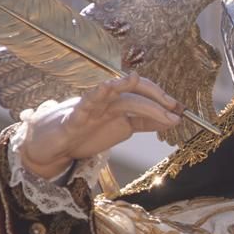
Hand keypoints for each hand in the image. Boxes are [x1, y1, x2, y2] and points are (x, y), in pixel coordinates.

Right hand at [17, 73, 181, 178]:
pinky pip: (87, 103)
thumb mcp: (121, 129)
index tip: (180, 109)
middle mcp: (107, 100)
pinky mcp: (75, 118)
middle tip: (174, 108)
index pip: (143, 93)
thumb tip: (171, 119)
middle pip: (134, 90)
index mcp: (118, 102)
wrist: (53, 147)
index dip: (162, 98)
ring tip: (149, 93)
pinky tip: (108, 86)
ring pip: (116, 95)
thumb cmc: (86, 133)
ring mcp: (91, 107)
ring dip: (136, 95)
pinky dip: (98, 94)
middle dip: (155, 97)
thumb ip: (143, 123)